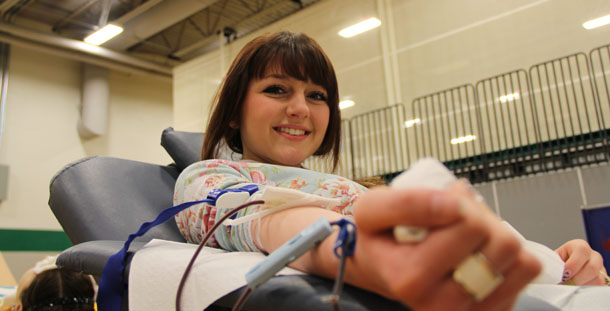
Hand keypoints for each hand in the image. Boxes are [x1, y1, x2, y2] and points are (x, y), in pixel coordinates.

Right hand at [350, 184, 540, 310]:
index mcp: (410, 279)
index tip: (441, 205)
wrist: (384, 268)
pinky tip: (479, 253)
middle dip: (482, 219)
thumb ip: (406, 202)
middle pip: (502, 242)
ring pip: (519, 258)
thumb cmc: (383, 238)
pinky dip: (509, 254)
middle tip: (456, 219)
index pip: (470, 227)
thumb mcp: (372, 209)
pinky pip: (527, 272)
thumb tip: (455, 206)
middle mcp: (441, 306)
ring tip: (468, 236)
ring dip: (497, 236)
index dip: (460, 203)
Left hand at [556, 239, 606, 284]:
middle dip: (576, 278)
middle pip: (592, 268)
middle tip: (565, 283)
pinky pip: (598, 286)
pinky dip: (585, 289)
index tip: (563, 274)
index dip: (572, 265)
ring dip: (581, 285)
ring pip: (597, 279)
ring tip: (568, 285)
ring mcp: (600, 268)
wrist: (562, 269)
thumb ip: (552, 263)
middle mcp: (593, 255)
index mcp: (580, 246)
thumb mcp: (553, 259)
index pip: (582, 252)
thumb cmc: (557, 263)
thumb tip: (549, 270)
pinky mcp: (602, 279)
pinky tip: (575, 287)